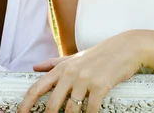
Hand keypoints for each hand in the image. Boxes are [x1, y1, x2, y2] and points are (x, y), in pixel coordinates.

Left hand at [19, 31, 144, 112]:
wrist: (127, 47)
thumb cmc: (100, 54)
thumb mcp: (75, 57)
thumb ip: (54, 63)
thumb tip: (35, 67)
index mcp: (62, 67)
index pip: (37, 87)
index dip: (26, 103)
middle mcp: (70, 73)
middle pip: (52, 104)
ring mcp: (85, 79)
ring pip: (70, 110)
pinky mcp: (101, 85)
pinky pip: (90, 109)